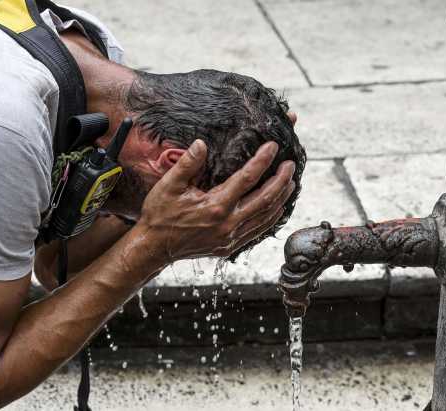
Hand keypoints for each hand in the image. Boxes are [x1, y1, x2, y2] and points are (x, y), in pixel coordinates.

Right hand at [138, 140, 295, 261]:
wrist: (155, 247)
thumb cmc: (160, 215)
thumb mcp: (168, 186)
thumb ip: (187, 164)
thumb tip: (201, 144)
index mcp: (215, 206)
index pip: (247, 179)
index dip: (262, 161)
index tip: (273, 147)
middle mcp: (228, 223)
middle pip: (265, 199)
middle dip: (282, 180)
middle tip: (291, 165)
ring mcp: (231, 237)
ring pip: (266, 216)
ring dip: (282, 198)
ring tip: (291, 182)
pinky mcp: (231, 246)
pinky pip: (259, 230)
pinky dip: (272, 217)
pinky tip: (278, 206)